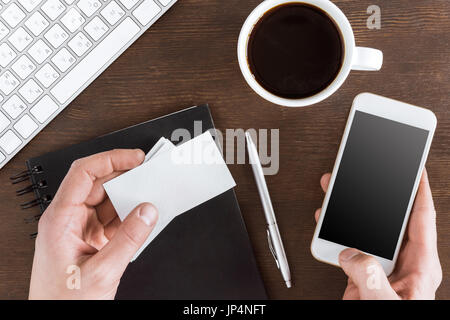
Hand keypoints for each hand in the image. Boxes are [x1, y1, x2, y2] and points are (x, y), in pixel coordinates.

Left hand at [29, 149, 158, 299]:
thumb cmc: (62, 301)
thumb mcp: (102, 271)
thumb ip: (128, 240)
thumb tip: (147, 212)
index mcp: (60, 219)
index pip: (83, 174)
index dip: (110, 160)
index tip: (133, 158)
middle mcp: (68, 220)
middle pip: (98, 185)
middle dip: (124, 178)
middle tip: (148, 173)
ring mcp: (80, 229)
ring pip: (108, 202)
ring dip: (128, 199)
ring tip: (149, 197)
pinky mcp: (91, 239)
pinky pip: (113, 219)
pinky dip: (129, 217)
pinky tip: (141, 218)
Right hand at [314, 169, 441, 299]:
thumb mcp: (387, 304)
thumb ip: (372, 280)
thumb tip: (352, 255)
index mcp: (419, 266)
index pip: (421, 219)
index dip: (418, 191)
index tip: (413, 170)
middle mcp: (401, 263)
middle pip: (390, 218)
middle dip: (376, 193)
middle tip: (364, 174)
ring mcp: (380, 267)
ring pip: (366, 229)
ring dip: (350, 210)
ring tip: (336, 189)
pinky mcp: (362, 274)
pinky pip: (349, 247)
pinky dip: (335, 233)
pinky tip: (325, 221)